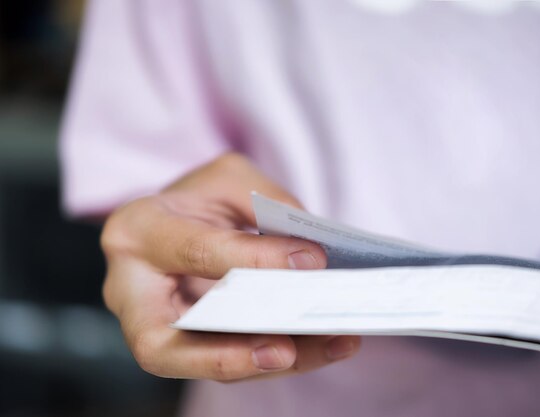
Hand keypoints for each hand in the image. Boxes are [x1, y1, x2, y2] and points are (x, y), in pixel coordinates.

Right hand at [101, 152, 360, 380]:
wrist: (177, 222)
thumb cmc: (200, 198)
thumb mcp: (228, 178)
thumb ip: (267, 204)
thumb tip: (309, 256)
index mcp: (140, 230)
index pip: (195, 251)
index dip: (254, 259)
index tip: (311, 259)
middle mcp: (132, 291)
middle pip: (165, 344)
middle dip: (228, 354)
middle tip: (287, 350)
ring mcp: (154, 326)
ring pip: (203, 366)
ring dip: (270, 364)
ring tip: (332, 346)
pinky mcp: (185, 345)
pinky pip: (229, 362)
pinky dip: (279, 359)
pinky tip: (327, 346)